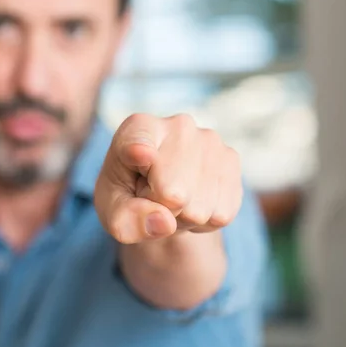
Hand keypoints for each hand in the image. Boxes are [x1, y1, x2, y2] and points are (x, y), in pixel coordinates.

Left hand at [94, 113, 242, 244]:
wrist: (160, 194)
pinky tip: (193, 201)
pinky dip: (206, 220)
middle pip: (174, 195)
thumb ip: (127, 220)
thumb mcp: (113, 212)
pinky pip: (222, 214)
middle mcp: (178, 125)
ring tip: (171, 199)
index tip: (139, 154)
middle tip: (152, 196)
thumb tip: (164, 221)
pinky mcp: (232, 159)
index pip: (140, 145)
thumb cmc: (127, 197)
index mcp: (137, 128)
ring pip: (200, 209)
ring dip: (184, 217)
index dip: (139, 152)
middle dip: (162, 210)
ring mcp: (210, 140)